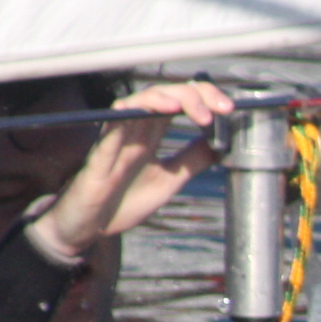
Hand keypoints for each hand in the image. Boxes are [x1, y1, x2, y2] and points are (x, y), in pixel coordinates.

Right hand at [29, 78, 235, 263]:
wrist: (92, 227)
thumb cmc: (124, 201)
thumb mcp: (170, 180)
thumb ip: (192, 160)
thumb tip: (221, 144)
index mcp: (151, 134)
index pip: (178, 101)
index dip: (204, 97)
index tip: (229, 109)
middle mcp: (135, 130)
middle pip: (162, 94)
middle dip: (193, 94)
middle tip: (220, 108)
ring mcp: (116, 140)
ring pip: (136, 102)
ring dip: (163, 98)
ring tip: (185, 106)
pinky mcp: (100, 156)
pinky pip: (111, 128)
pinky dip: (128, 116)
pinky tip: (147, 111)